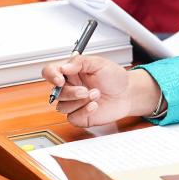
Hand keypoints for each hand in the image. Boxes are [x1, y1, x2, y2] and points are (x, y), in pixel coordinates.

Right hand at [41, 58, 160, 126]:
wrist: (128, 93)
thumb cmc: (114, 78)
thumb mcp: (99, 63)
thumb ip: (80, 62)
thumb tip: (64, 67)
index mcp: (71, 72)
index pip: (50, 72)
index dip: (51, 75)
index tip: (60, 79)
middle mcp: (70, 88)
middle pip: (55, 92)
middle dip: (71, 92)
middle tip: (86, 90)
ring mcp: (74, 103)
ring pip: (62, 106)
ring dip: (80, 102)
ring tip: (96, 95)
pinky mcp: (80, 116)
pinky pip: (72, 118)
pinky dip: (84, 112)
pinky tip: (95, 105)